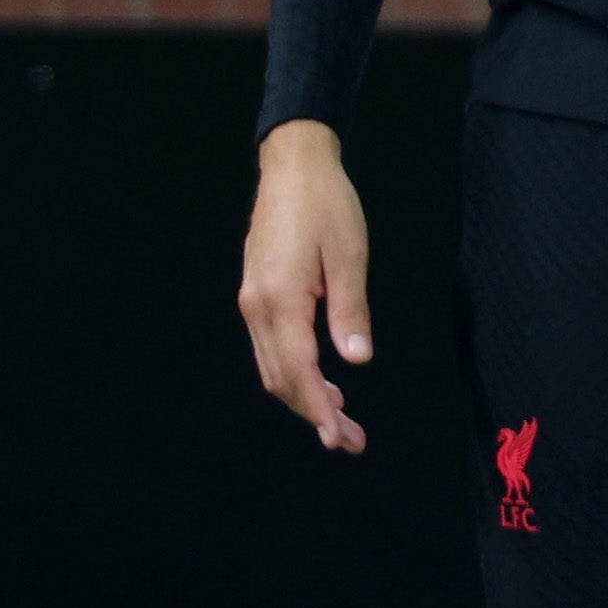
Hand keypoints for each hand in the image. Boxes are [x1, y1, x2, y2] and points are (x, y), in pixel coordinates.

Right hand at [239, 120, 373, 453]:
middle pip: (281, 379)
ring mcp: (252, 302)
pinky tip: (320, 380)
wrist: (292, 167)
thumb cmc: (326, 205)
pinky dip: (294, 372)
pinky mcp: (256, 295)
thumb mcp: (350, 255)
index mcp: (280, 300)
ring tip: (340, 420)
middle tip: (350, 440)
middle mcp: (257, 308)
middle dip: (313, 414)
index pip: (299, 371)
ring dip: (303, 397)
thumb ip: (350, 311)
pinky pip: (271, 348)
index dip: (319, 409)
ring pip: (272, 368)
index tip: (339, 437)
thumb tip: (355, 360)